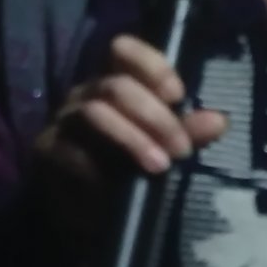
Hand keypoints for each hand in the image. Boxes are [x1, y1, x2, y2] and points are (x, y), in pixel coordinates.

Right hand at [31, 33, 228, 237]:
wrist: (81, 214)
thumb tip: (219, 121)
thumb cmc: (123, 171)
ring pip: (95, 112)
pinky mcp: (47, 150)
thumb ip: (185, 133)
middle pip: (117, 86)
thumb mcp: (160, 149)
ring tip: (160, 165)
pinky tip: (115, 183)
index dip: (151, 64)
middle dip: (155, 116)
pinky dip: (96, 164)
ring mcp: (63, 121)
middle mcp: (85, 95)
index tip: (178, 95)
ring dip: (133, 138)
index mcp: (112, 85)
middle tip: (181, 149)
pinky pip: (70, 149)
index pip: (123, 51)